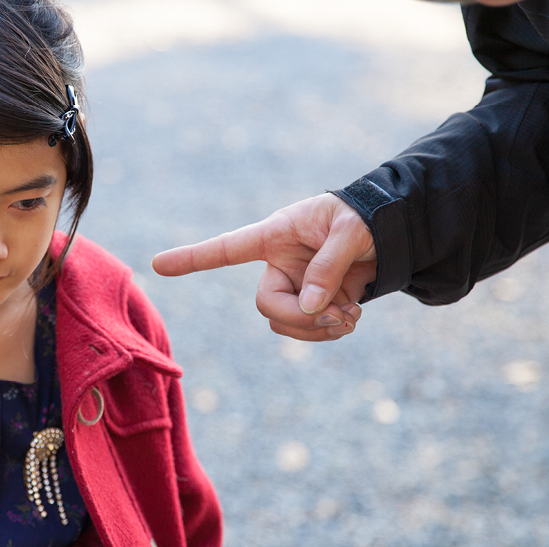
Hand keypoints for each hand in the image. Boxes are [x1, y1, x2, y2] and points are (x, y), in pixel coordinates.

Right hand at [152, 194, 376, 340]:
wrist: (392, 232)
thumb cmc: (367, 217)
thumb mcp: (352, 230)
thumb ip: (329, 264)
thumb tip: (310, 306)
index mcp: (276, 234)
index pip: (228, 248)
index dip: (193, 258)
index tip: (157, 265)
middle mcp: (279, 263)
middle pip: (266, 304)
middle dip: (299, 318)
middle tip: (337, 317)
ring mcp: (296, 286)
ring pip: (285, 324)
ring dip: (317, 330)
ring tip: (351, 318)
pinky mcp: (314, 303)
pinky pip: (308, 330)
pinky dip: (329, 332)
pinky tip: (351, 319)